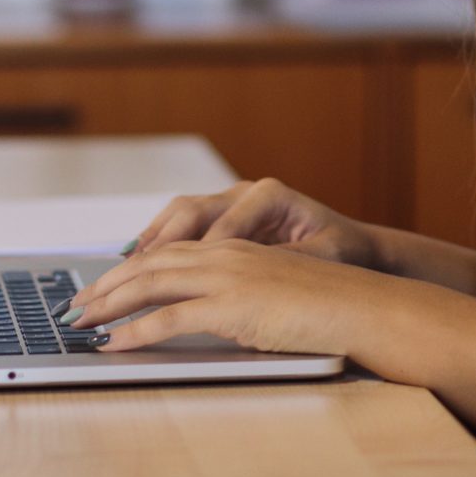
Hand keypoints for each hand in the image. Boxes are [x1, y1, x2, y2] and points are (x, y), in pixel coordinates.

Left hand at [71, 236, 424, 359]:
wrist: (364, 305)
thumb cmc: (329, 307)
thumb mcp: (274, 295)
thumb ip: (238, 297)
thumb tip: (204, 317)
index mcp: (236, 247)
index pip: (169, 251)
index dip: (130, 268)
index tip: (101, 287)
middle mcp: (227, 253)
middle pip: (150, 262)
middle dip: (106, 284)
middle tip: (75, 305)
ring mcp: (228, 276)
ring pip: (151, 283)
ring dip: (109, 304)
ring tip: (80, 322)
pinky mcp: (233, 305)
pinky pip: (170, 316)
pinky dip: (134, 331)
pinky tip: (111, 343)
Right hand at [127, 177, 380, 268]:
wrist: (353, 242)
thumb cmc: (340, 249)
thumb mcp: (322, 257)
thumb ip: (285, 261)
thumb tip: (250, 274)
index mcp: (269, 196)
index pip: (222, 227)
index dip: (194, 257)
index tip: (172, 284)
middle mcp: (244, 192)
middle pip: (190, 212)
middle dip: (156, 246)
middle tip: (126, 275)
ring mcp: (231, 201)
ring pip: (179, 214)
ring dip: (150, 241)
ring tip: (122, 269)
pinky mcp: (223, 216)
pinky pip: (182, 224)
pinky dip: (159, 241)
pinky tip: (137, 262)